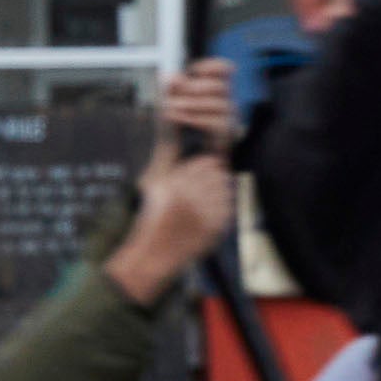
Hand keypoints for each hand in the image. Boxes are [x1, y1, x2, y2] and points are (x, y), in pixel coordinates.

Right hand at [108, 105, 235, 301]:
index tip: (197, 178)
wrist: (152, 256)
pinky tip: (204, 217)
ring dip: (217, 195)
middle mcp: (192, 198)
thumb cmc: (152, 217)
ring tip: (200, 205)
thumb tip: (170, 123)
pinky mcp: (214, 230)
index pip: (207, 164)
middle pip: (219, 176)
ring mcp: (205, 215)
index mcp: (177, 184)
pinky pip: (227, 210)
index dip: (203, 169)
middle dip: (212, 181)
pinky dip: (220, 211)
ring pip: (225, 191)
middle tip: (200, 192)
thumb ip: (166, 155)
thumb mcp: (153, 182)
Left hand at [158, 55, 235, 157]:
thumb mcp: (166, 105)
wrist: (171, 161)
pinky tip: (182, 118)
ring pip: (223, 105)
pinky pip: (219, 124)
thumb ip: (169, 90)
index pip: (224, 73)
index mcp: (212, 94)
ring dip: (194, 104)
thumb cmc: (172, 132)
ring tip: (173, 107)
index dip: (213, 67)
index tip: (194, 69)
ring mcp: (227, 124)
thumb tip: (173, 76)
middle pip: (223, 87)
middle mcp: (224, 106)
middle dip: (197, 87)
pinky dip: (198, 118)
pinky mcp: (225, 141)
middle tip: (176, 92)